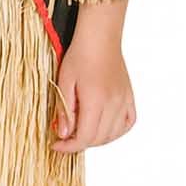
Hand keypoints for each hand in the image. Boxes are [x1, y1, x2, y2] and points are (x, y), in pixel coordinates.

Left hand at [50, 36, 135, 152]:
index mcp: (96, 100)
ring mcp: (124, 101)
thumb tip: (64, 134)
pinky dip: (116, 131)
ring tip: (81, 131)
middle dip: (80, 143)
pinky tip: (104, 127)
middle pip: (98, 138)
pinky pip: (128, 123)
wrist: (100, 38)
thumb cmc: (80, 55)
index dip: (69, 147)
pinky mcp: (129, 97)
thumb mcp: (64, 82)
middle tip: (65, 137)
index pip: (85, 137)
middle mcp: (113, 103)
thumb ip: (65, 110)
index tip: (56, 145)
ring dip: (96, 139)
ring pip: (113, 134)